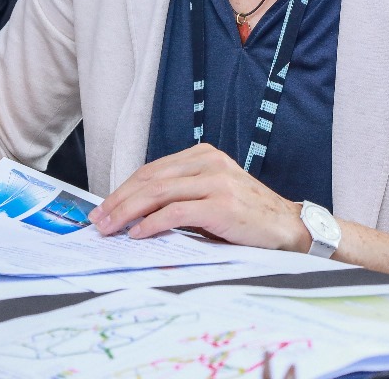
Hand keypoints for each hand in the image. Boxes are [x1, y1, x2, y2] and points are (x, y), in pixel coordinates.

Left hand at [87, 143, 308, 251]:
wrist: (291, 228)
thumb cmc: (247, 217)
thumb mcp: (211, 197)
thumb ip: (180, 197)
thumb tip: (135, 214)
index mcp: (202, 155)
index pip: (152, 170)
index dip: (124, 188)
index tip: (103, 207)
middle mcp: (207, 162)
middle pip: (150, 178)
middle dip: (119, 200)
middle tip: (98, 220)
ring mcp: (215, 181)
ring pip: (158, 192)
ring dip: (128, 212)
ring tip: (110, 228)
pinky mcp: (222, 204)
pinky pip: (176, 212)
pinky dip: (152, 223)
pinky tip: (137, 234)